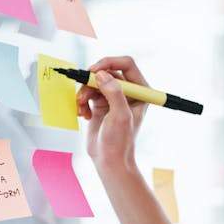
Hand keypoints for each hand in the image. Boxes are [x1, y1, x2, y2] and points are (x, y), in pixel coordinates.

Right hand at [76, 56, 148, 171]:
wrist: (109, 160)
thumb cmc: (120, 142)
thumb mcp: (120, 116)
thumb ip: (113, 93)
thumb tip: (101, 74)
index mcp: (141, 91)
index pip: (126, 65)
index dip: (109, 63)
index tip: (94, 70)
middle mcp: (128, 92)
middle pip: (107, 72)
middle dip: (92, 82)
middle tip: (83, 94)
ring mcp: (113, 97)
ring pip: (94, 82)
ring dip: (84, 93)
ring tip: (82, 108)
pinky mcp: (100, 104)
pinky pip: (88, 93)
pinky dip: (82, 102)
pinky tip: (84, 115)